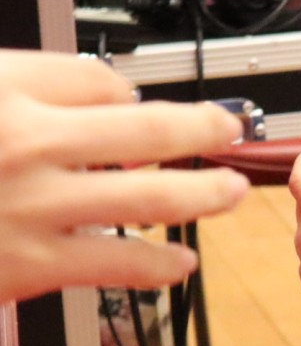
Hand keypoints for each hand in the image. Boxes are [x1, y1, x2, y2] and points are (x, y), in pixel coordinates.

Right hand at [0, 50, 249, 299]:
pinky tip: (181, 262)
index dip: (128, 91)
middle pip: (147, 129)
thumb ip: (22, 95)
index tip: (140, 101)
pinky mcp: (35, 263)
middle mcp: (28, 143)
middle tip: (229, 128)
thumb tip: (90, 98)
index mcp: (5, 91)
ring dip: (205, 193)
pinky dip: (160, 264)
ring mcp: (37, 205)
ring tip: (232, 190)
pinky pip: (119, 263)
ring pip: (152, 196)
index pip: (98, 81)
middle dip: (203, 128)